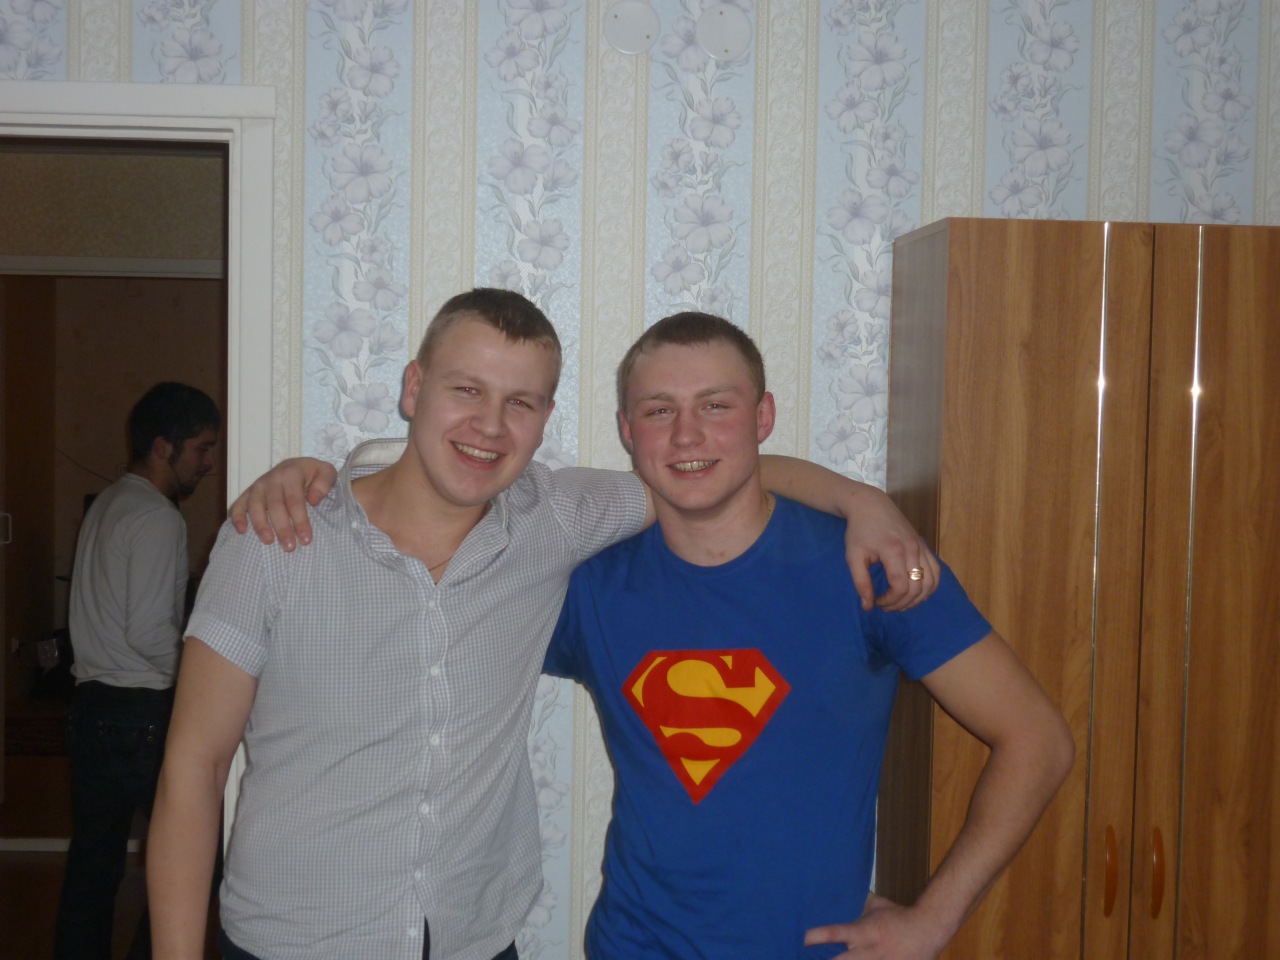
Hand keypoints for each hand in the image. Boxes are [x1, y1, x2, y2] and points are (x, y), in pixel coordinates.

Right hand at [228, 457, 336, 550]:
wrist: (296, 466)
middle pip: (275, 506)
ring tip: (268, 542)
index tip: (306, 540)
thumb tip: (313, 500)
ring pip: (255, 506)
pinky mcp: (248, 492)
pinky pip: (239, 504)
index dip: (300, 521)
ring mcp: (258, 485)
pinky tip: (242, 532)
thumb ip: (325, 483)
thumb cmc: (313, 474)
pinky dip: (238, 517)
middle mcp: (272, 478)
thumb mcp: (327, 472)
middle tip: (289, 547)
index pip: (295, 501)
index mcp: (291, 474)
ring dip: (260, 525)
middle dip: (282, 528)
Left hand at [804, 893, 947, 959]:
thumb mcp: (877, 905)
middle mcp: (870, 951)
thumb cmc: (899, 916)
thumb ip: (858, 901)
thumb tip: (842, 886)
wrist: (928, 929)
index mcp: (865, 931)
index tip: (802, 939)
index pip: (838, 933)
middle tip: (801, 958)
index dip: (818, 936)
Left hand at [844, 488, 938, 610]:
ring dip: (918, 598)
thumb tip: (867, 607)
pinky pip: (936, 571)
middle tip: (887, 606)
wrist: (870, 505)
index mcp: (894, 552)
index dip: (890, 601)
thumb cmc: (859, 530)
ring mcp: (921, 547)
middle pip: (917, 588)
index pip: (901, 587)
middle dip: (902, 603)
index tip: (877, 602)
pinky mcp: (924, 546)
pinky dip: (930, 586)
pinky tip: (917, 592)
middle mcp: (913, 550)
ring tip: (901, 603)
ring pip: (931, 582)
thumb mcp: (853, 556)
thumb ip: (861, 582)